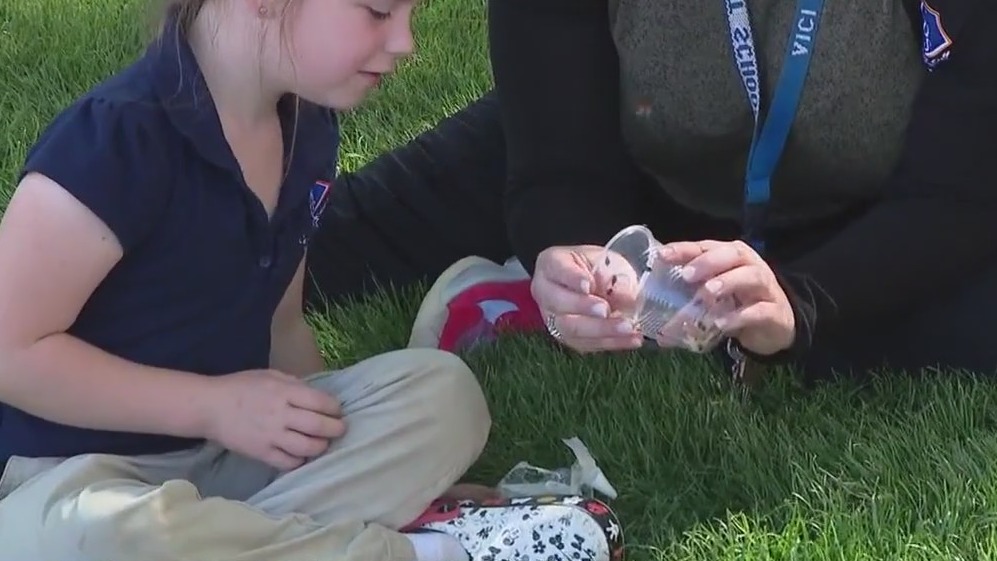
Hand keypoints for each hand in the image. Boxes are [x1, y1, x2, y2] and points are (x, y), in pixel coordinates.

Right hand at [203, 369, 346, 470]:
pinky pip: (289, 462)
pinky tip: (302, 454)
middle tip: (340, 429)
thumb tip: (319, 397)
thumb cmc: (241, 387)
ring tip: (323, 443)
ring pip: (307, 447)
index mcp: (284, 392)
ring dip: (321, 446)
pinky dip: (300, 460)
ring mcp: (271, 436)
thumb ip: (295, 385)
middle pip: (319, 426)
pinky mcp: (262, 453)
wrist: (210, 407)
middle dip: (336, 429)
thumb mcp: (271, 375)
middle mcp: (281, 415)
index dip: (335, 408)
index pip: (321, 402)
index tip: (337, 410)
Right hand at [531, 245, 642, 352]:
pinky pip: (586, 344)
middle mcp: (545, 292)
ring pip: (570, 329)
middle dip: (584, 308)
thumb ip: (613, 277)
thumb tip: (628, 297)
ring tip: (627, 328)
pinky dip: (612, 342)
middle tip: (607, 309)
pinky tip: (632, 339)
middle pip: (558, 303)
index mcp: (551, 264)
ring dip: (601, 330)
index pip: (557, 269)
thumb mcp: (608, 262)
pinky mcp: (567, 338)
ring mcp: (552, 318)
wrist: (597, 282)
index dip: (572, 278)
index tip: (588, 285)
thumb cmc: (599, 266)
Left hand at [659, 239, 794, 355]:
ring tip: (706, 294)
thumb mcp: (715, 294)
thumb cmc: (739, 303)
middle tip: (687, 276)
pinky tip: (721, 324)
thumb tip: (653, 316)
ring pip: (751, 277)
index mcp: (732, 257)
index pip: (707, 246)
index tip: (663, 255)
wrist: (775, 326)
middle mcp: (751, 266)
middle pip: (733, 254)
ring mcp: (766, 288)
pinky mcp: (774, 312)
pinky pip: (759, 311)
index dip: (685, 249)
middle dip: (708, 262)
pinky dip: (739, 317)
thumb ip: (689, 296)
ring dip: (727, 282)